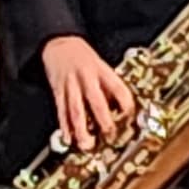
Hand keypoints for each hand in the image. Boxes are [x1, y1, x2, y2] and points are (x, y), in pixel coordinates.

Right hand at [41, 35, 136, 150]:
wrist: (59, 44)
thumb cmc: (83, 56)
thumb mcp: (102, 65)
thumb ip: (110, 85)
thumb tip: (121, 107)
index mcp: (102, 71)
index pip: (118, 87)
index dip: (126, 103)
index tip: (130, 117)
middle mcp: (87, 78)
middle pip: (96, 100)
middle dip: (103, 119)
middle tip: (109, 135)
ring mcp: (71, 86)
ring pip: (76, 109)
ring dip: (81, 129)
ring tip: (86, 143)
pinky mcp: (58, 91)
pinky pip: (61, 110)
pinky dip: (64, 125)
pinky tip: (68, 137)